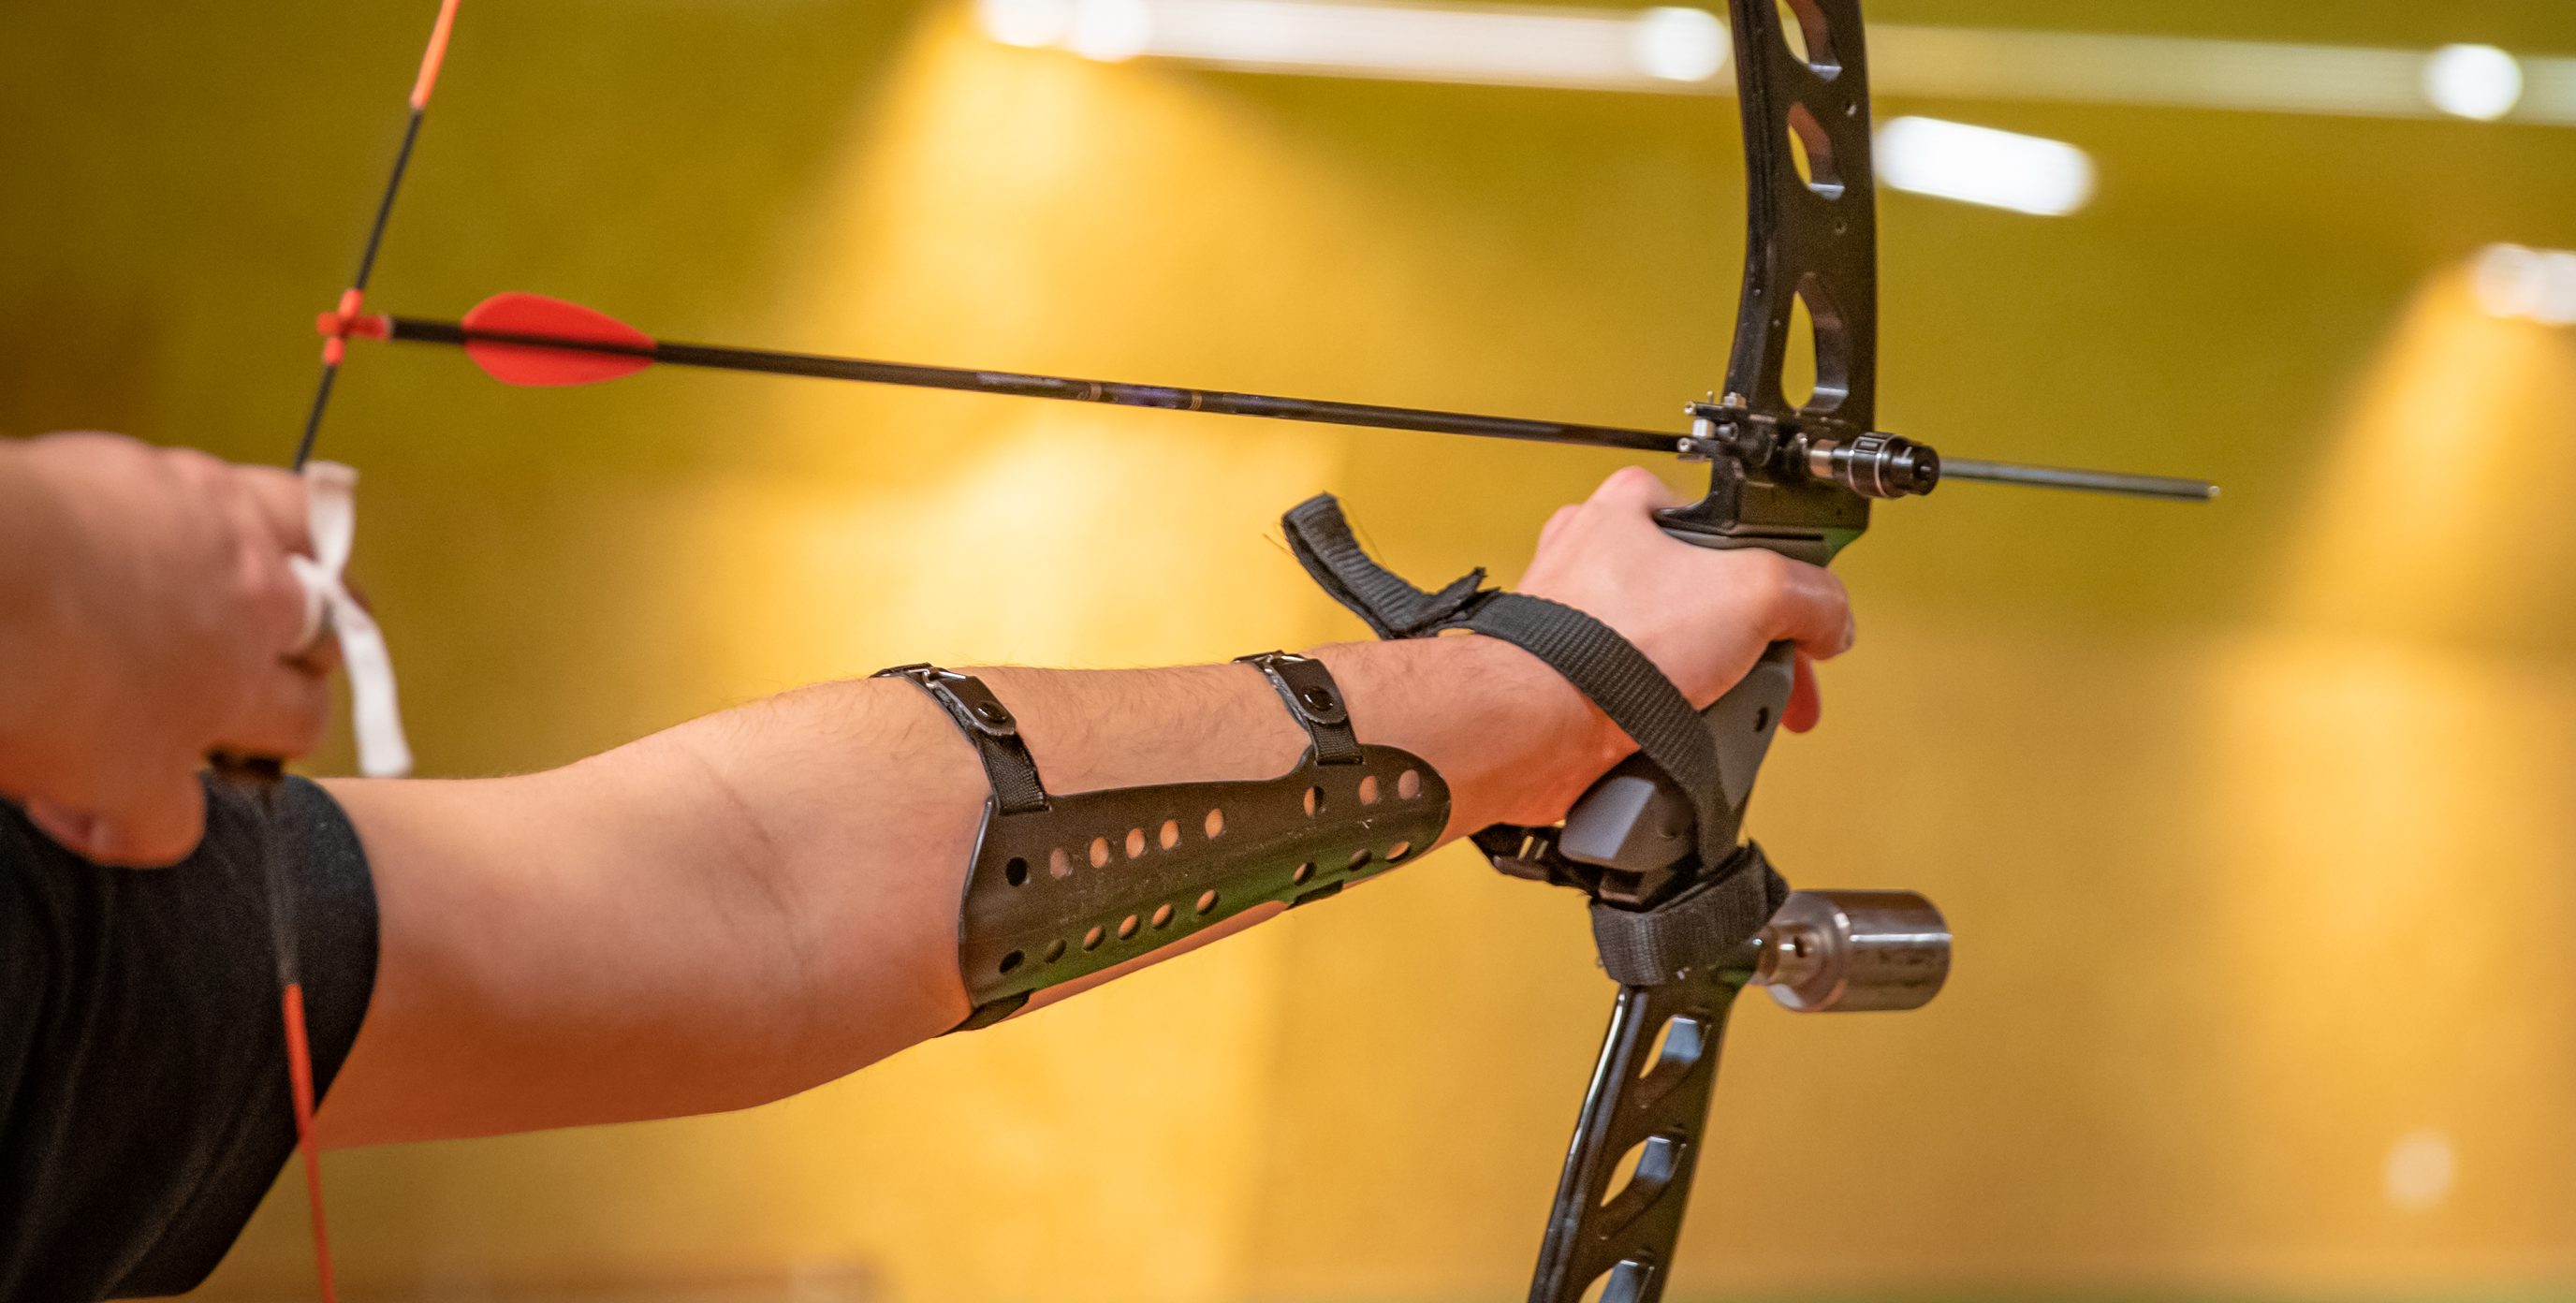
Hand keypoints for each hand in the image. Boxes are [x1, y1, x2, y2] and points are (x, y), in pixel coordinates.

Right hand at [0, 433, 328, 864]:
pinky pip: (167, 828)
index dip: (302, 558)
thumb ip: (138, 516)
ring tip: (162, 736)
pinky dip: (122, 830)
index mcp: (218, 516)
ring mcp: (208, 699)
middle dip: (289, 659)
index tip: (285, 579)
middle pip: (326, 641)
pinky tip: (72, 811)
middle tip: (224, 668)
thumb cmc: (7, 514)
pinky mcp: (143, 776)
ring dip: (242, 740)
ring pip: (293, 730)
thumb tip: (123, 536)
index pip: (309, 525)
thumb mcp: (91, 480)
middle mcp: (240, 609)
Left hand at [1516, 466, 1854, 733]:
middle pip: (1708, 594)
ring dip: (1711, 682)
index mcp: (1633, 505)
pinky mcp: (1572, 675)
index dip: (1778, 570)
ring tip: (1721, 705)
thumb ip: (1811, 595)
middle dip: (1750, 643)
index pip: (1729, 522)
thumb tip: (1830, 619)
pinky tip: (1680, 727)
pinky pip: (1642, 689)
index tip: (1797, 609)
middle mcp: (1598, 554)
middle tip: (1776, 676)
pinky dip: (1668, 712)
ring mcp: (1581, 619)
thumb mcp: (1752, 592)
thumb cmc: (1605, 646)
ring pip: (1676, 646)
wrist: (1539, 729)